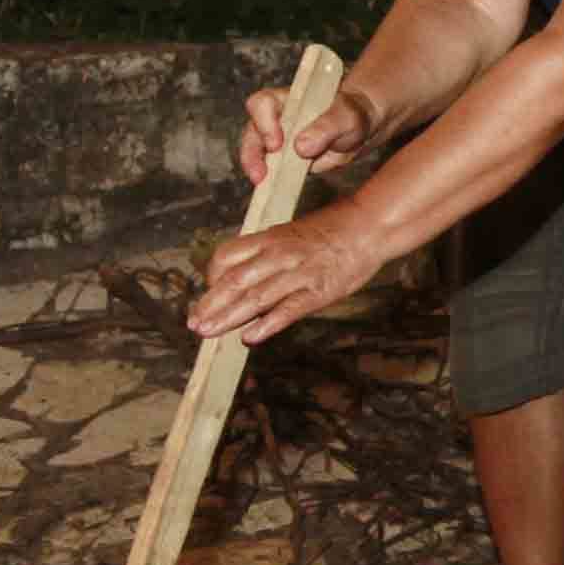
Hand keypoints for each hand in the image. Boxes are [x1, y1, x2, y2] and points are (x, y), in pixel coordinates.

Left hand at [189, 205, 380, 347]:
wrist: (369, 226)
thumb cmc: (332, 229)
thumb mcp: (292, 233)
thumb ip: (267, 252)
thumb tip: (243, 274)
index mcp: (270, 238)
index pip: (227, 256)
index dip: (212, 277)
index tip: (207, 293)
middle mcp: (279, 255)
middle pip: (235, 281)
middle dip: (211, 304)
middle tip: (194, 323)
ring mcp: (298, 274)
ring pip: (256, 297)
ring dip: (229, 317)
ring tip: (208, 332)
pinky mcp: (318, 292)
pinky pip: (288, 310)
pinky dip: (268, 324)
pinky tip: (250, 338)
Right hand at [239, 83, 372, 181]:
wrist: (358, 130)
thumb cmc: (350, 115)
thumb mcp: (346, 117)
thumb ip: (326, 127)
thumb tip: (301, 147)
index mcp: (289, 99)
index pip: (263, 103)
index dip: (264, 123)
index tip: (276, 144)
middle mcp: (277, 117)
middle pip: (252, 130)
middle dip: (252, 153)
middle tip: (261, 174)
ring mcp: (277, 138)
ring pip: (254, 151)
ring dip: (255, 168)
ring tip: (262, 183)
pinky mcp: (282, 158)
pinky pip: (268, 168)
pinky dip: (267, 180)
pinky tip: (271, 189)